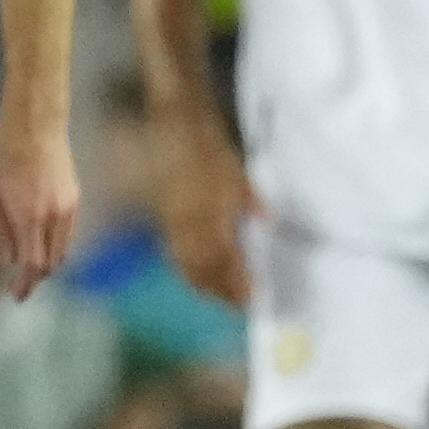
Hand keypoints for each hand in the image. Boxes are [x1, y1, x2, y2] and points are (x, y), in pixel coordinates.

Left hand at [0, 110, 81, 303]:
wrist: (35, 125)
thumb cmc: (3, 156)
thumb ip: (2, 228)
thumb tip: (12, 256)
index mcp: (30, 218)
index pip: (33, 265)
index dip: (26, 284)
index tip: (18, 296)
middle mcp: (54, 217)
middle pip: (51, 262)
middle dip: (36, 276)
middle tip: (22, 282)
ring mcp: (69, 207)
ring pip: (63, 248)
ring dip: (48, 259)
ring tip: (30, 262)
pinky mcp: (75, 197)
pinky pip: (68, 231)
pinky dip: (55, 242)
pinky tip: (41, 238)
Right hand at [148, 109, 255, 306]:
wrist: (173, 125)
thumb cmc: (209, 144)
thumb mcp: (237, 171)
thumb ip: (249, 199)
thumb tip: (263, 220)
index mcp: (208, 211)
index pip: (223, 257)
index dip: (235, 281)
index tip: (251, 297)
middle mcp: (187, 222)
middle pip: (201, 268)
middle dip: (219, 289)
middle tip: (238, 303)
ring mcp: (172, 220)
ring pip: (184, 262)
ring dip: (202, 283)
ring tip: (220, 295)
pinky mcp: (164, 216)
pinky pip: (174, 250)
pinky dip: (187, 267)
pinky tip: (198, 272)